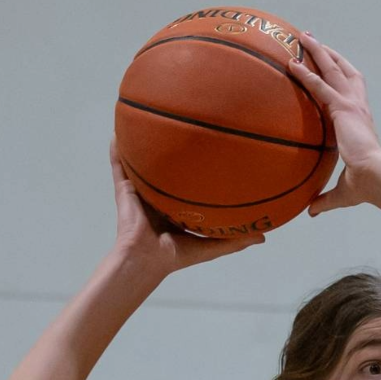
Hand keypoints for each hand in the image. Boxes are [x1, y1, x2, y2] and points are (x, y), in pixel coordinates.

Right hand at [107, 138, 263, 277]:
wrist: (146, 260)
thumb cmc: (175, 256)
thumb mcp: (210, 246)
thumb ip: (235, 241)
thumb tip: (263, 237)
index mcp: (175, 209)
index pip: (187, 186)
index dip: (197, 172)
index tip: (211, 153)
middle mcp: (157, 198)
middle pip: (166, 170)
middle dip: (171, 152)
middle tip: (183, 127)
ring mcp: (140, 193)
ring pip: (141, 164)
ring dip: (141, 145)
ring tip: (145, 120)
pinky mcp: (125, 191)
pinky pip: (120, 166)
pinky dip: (117, 151)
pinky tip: (118, 133)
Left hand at [288, 32, 380, 215]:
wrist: (377, 178)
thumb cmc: (366, 185)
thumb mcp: (343, 190)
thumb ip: (326, 198)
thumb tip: (313, 211)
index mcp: (360, 120)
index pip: (349, 90)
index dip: (339, 76)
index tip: (327, 65)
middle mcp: (358, 106)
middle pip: (343, 71)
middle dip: (327, 53)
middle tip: (311, 40)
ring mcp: (352, 105)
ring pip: (333, 69)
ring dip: (318, 51)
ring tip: (303, 36)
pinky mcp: (343, 108)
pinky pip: (320, 85)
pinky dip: (305, 73)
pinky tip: (292, 63)